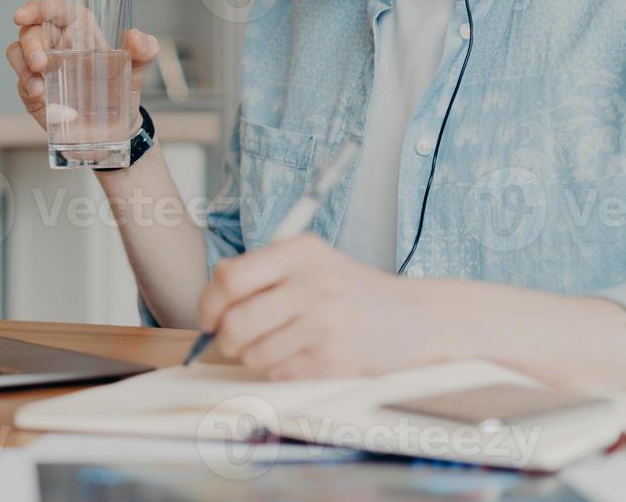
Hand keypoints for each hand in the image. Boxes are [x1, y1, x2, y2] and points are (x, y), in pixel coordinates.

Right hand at [6, 0, 158, 132]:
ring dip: (23, 64)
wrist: (115, 128)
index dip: (36, 7)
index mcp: (78, 29)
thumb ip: (145, 49)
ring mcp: (42, 67)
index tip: (23, 16)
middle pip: (31, 30)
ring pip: (17, 52)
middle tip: (40, 62)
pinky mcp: (34, 90)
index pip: (53, 8)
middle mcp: (56, 43)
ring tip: (38, 83)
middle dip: (30, 44)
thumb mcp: (139, 67)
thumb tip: (136, 36)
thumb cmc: (123, 88)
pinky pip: (21, 82)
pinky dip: (26, 86)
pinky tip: (39, 95)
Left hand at [196, 235, 450, 379]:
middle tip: (233, 341)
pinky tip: (299, 357)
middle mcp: (311, 284)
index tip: (208, 317)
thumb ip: (264, 271)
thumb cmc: (353, 291)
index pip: (229, 277)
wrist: (416, 318)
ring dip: (254, 357)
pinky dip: (280, 371)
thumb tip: (212, 299)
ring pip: (254, 353)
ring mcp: (324, 323)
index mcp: (300, 252)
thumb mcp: (313, 261)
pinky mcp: (333, 360)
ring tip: (276, 346)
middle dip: (225, 339)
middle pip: (235, 322)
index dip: (208, 303)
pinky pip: (279, 373)